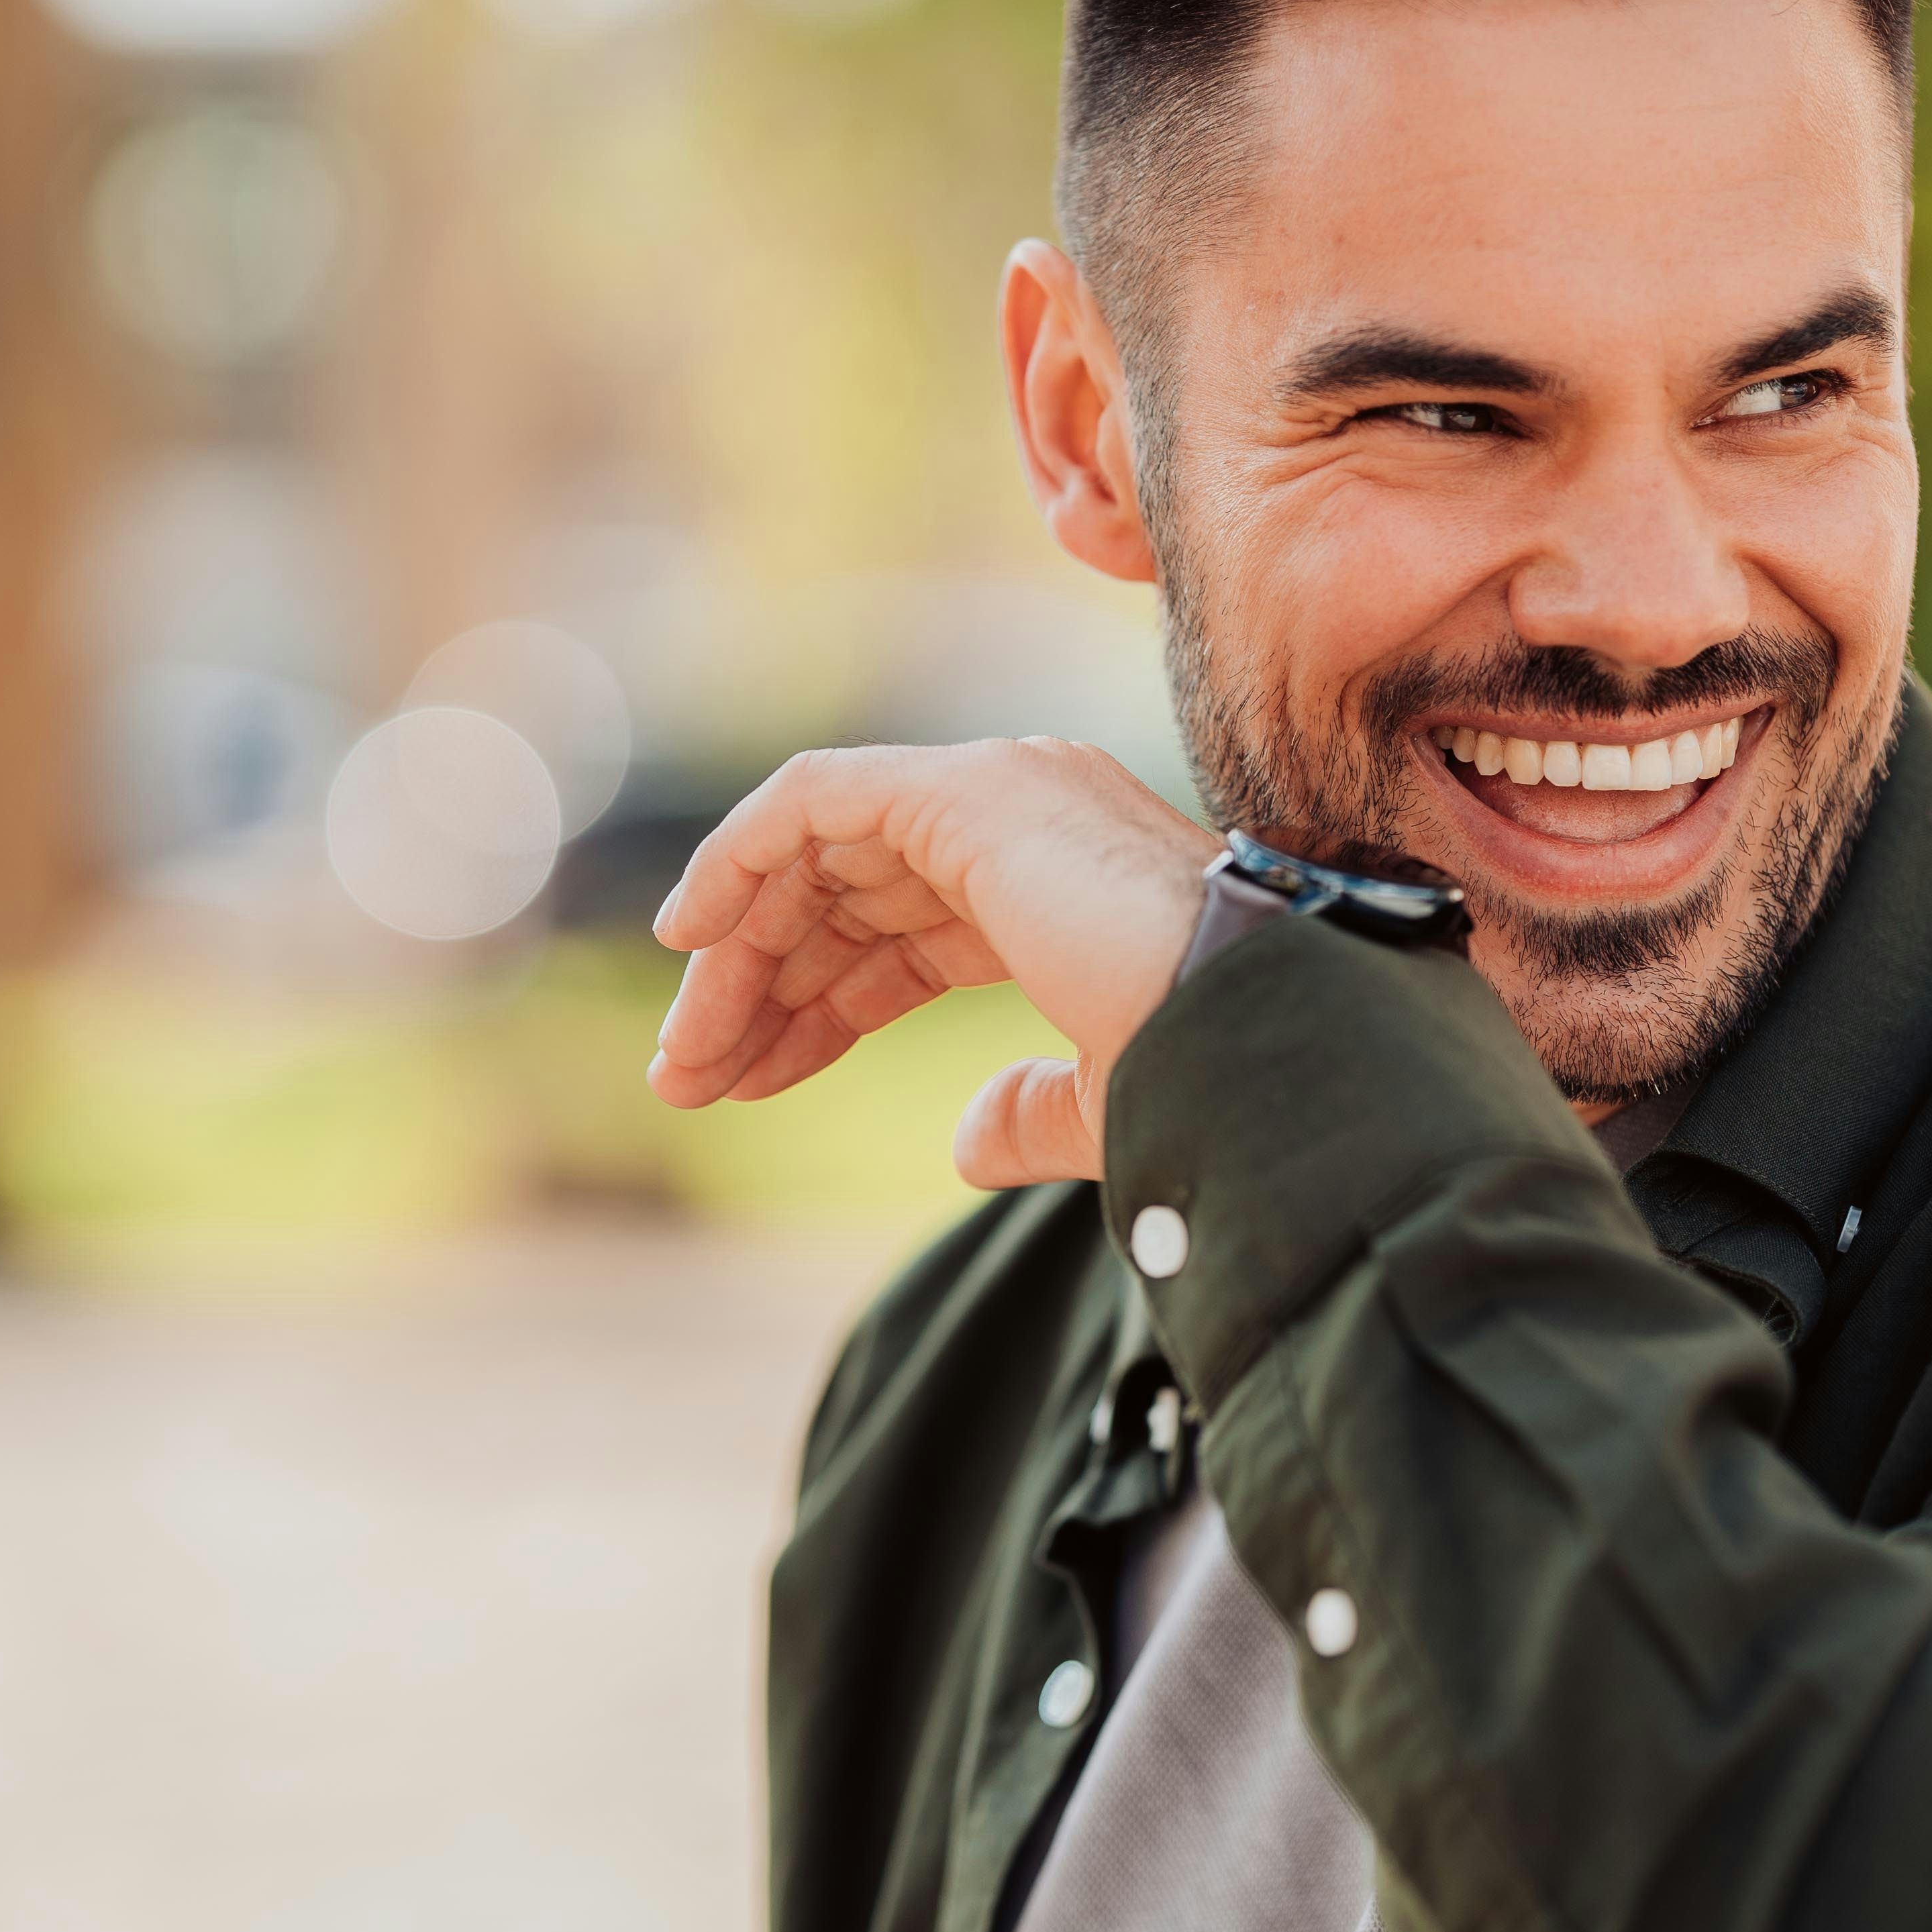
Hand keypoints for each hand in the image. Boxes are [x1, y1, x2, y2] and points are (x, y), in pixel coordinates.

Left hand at [646, 739, 1220, 1187]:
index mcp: (1060, 884)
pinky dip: (738, 856)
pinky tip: (690, 939)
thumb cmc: (1200, 1071)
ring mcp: (997, 793)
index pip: (904, 938)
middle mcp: (1027, 820)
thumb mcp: (1098, 1101)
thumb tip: (968, 1141)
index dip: (820, 1013)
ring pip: (816, 859)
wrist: (1247, 1034)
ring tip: (684, 1059)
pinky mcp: (962, 790)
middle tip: (687, 1079)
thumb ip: (1029, 1111)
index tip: (749, 1085)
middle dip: (759, 989)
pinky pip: (810, 800)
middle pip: (848, 899)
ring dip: (737, 953)